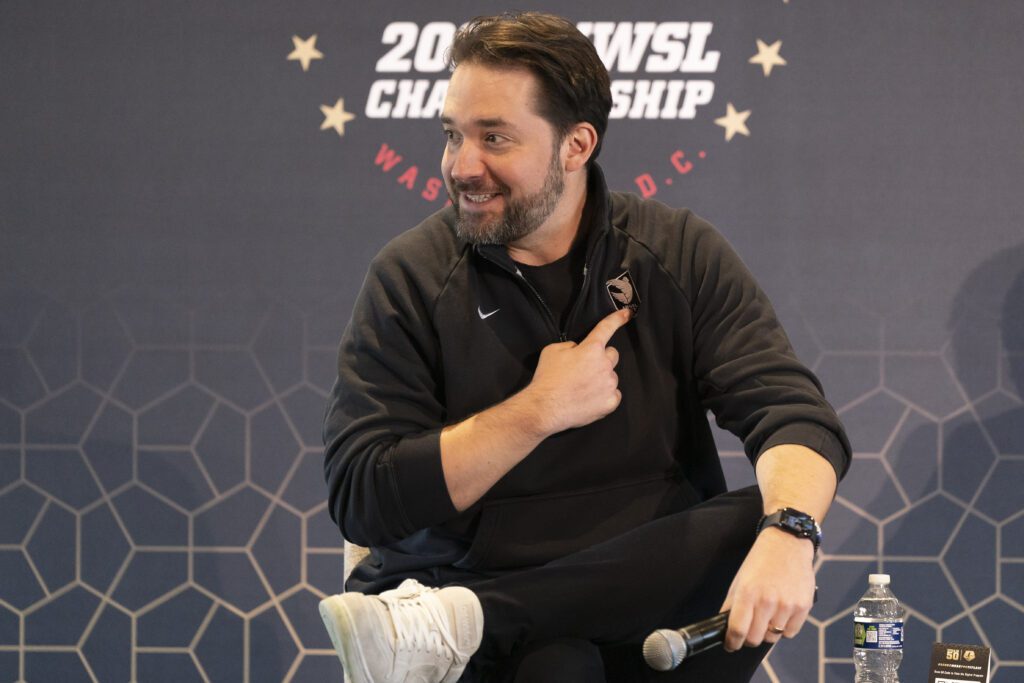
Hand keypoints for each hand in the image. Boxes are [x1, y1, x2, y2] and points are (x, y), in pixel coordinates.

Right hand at [522, 308, 630, 435]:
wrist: (545, 408)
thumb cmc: (547, 378)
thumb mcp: (552, 350)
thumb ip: (570, 345)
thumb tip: (577, 349)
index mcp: (591, 348)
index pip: (607, 328)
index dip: (618, 318)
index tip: (628, 313)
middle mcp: (604, 364)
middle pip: (612, 355)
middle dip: (602, 358)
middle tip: (586, 368)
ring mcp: (609, 385)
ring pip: (611, 376)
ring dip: (601, 378)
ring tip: (583, 387)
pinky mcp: (610, 403)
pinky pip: (614, 395)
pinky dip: (604, 396)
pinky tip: (589, 399)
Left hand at [720, 527, 815, 650]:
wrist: (788, 544)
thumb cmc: (760, 561)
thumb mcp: (740, 579)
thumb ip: (731, 604)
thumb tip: (724, 626)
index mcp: (747, 594)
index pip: (737, 630)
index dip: (732, 642)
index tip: (731, 645)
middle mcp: (767, 601)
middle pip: (755, 639)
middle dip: (749, 638)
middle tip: (749, 630)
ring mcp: (786, 605)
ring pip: (772, 637)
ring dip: (767, 632)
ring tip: (766, 616)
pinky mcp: (803, 607)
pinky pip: (790, 633)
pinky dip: (783, 629)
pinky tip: (781, 615)